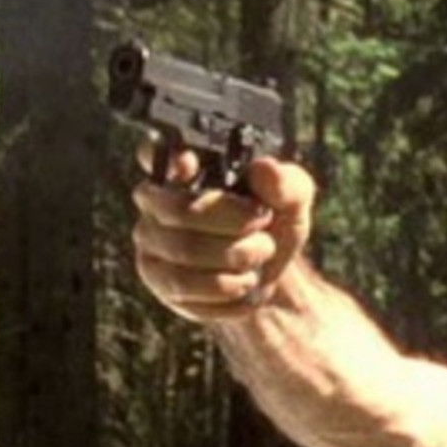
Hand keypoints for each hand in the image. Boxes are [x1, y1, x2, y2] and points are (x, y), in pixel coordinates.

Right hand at [131, 142, 316, 321]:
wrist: (270, 274)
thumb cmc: (273, 224)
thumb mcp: (293, 201)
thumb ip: (286, 183)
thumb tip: (265, 170)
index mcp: (184, 172)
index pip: (155, 154)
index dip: (169, 157)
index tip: (191, 162)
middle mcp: (156, 207)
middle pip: (180, 211)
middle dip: (234, 223)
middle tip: (263, 224)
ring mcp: (153, 247)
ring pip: (185, 254)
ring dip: (237, 258)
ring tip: (260, 255)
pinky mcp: (162, 287)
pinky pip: (191, 292)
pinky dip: (231, 290)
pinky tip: (245, 282)